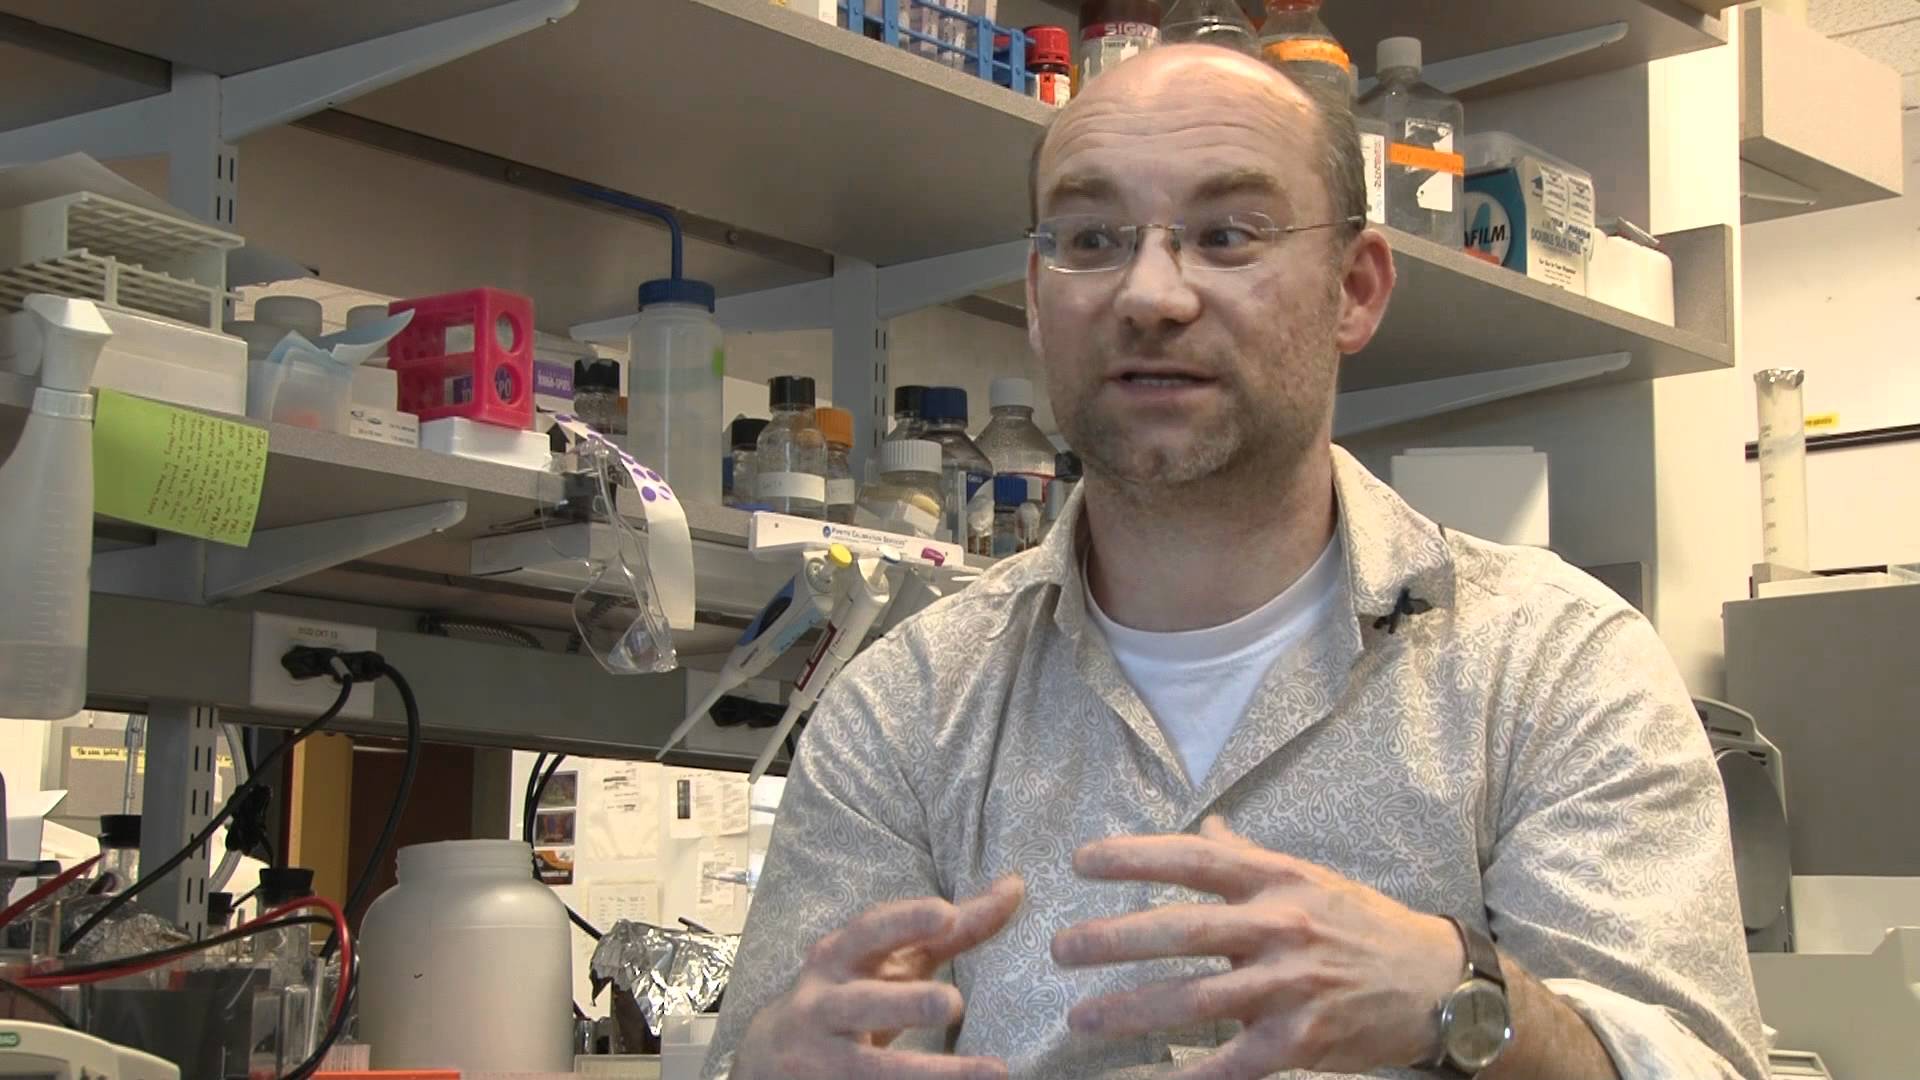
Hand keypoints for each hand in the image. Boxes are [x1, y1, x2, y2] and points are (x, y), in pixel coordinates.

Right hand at [733, 876, 1024, 1079]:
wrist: (772, 1052)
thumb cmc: (852, 989)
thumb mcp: (891, 958)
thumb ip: (952, 930)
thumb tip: (1015, 887)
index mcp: (839, 956)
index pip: (869, 932)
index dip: (905, 920)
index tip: (944, 913)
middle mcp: (825, 1003)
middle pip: (862, 1003)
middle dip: (905, 1002)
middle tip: (953, 1003)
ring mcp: (822, 1056)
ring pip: (871, 1068)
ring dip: (927, 1073)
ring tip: (989, 1073)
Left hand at [1051, 817, 1463, 1078]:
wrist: (1439, 985)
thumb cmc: (1363, 926)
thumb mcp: (1310, 878)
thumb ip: (1250, 859)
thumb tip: (1208, 829)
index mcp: (1278, 881)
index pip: (1195, 860)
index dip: (1135, 857)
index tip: (1081, 861)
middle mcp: (1281, 928)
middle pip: (1182, 931)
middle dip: (1113, 941)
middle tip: (1061, 949)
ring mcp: (1291, 988)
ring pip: (1195, 1000)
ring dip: (1131, 1010)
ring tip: (1081, 1018)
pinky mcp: (1301, 1043)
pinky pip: (1231, 1064)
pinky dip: (1187, 1077)